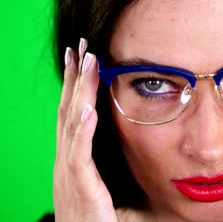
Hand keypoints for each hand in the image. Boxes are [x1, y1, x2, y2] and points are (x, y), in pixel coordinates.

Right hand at [53, 39, 117, 221]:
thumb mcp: (107, 189)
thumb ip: (116, 166)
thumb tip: (140, 145)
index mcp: (74, 163)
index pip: (74, 115)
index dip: (77, 86)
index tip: (83, 58)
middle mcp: (67, 165)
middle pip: (69, 111)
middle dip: (74, 78)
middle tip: (81, 46)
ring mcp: (70, 177)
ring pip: (72, 126)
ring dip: (79, 92)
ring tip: (86, 62)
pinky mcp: (81, 192)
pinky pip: (79, 157)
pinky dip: (81, 131)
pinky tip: (87, 109)